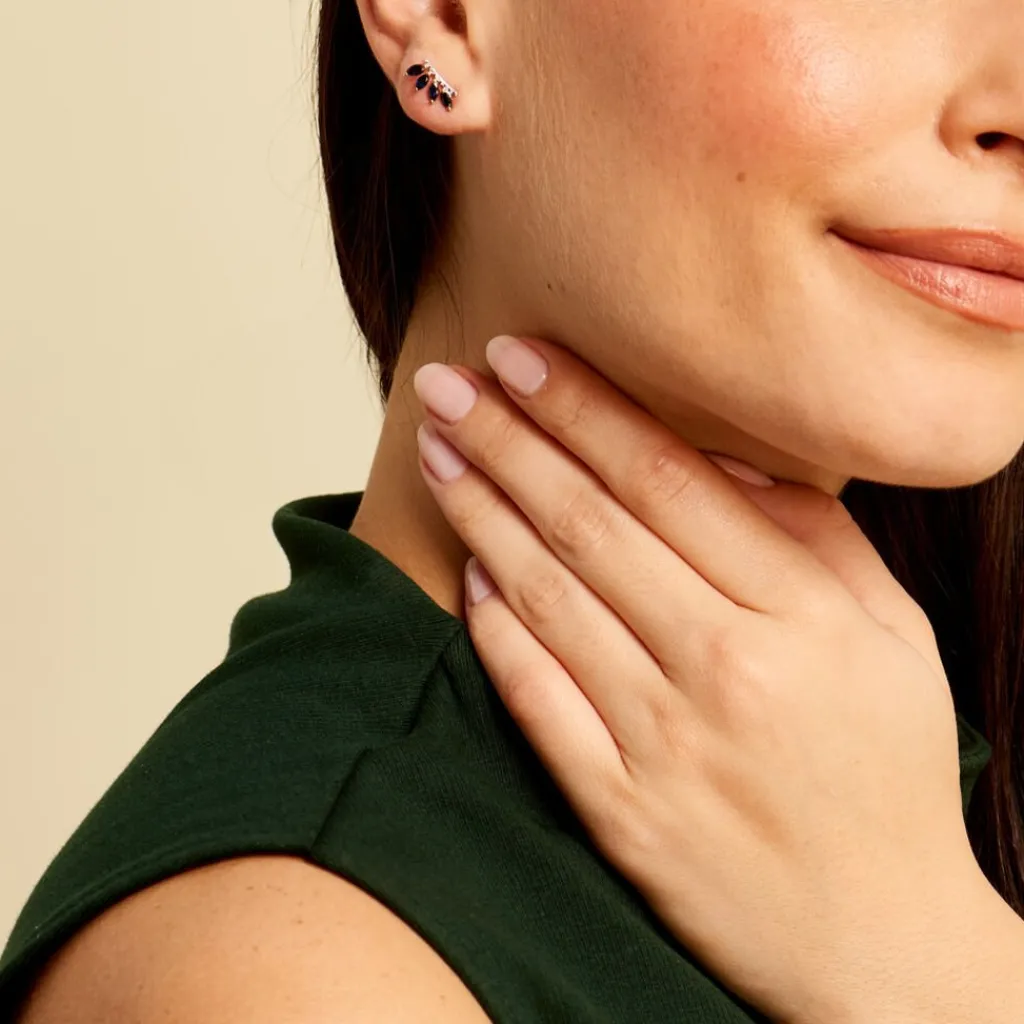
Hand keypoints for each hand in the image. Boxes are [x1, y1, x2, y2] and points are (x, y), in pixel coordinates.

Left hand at [411, 336, 994, 1023]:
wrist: (877, 940)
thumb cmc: (886, 771)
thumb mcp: (893, 639)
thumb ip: (817, 539)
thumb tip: (728, 457)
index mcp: (798, 615)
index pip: (665, 479)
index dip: (583, 408)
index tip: (521, 358)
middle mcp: (723, 669)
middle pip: (588, 524)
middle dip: (506, 438)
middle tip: (444, 383)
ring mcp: (661, 743)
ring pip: (545, 598)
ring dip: (481, 513)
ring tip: (437, 451)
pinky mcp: (617, 808)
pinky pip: (535, 698)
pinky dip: (493, 629)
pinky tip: (466, 570)